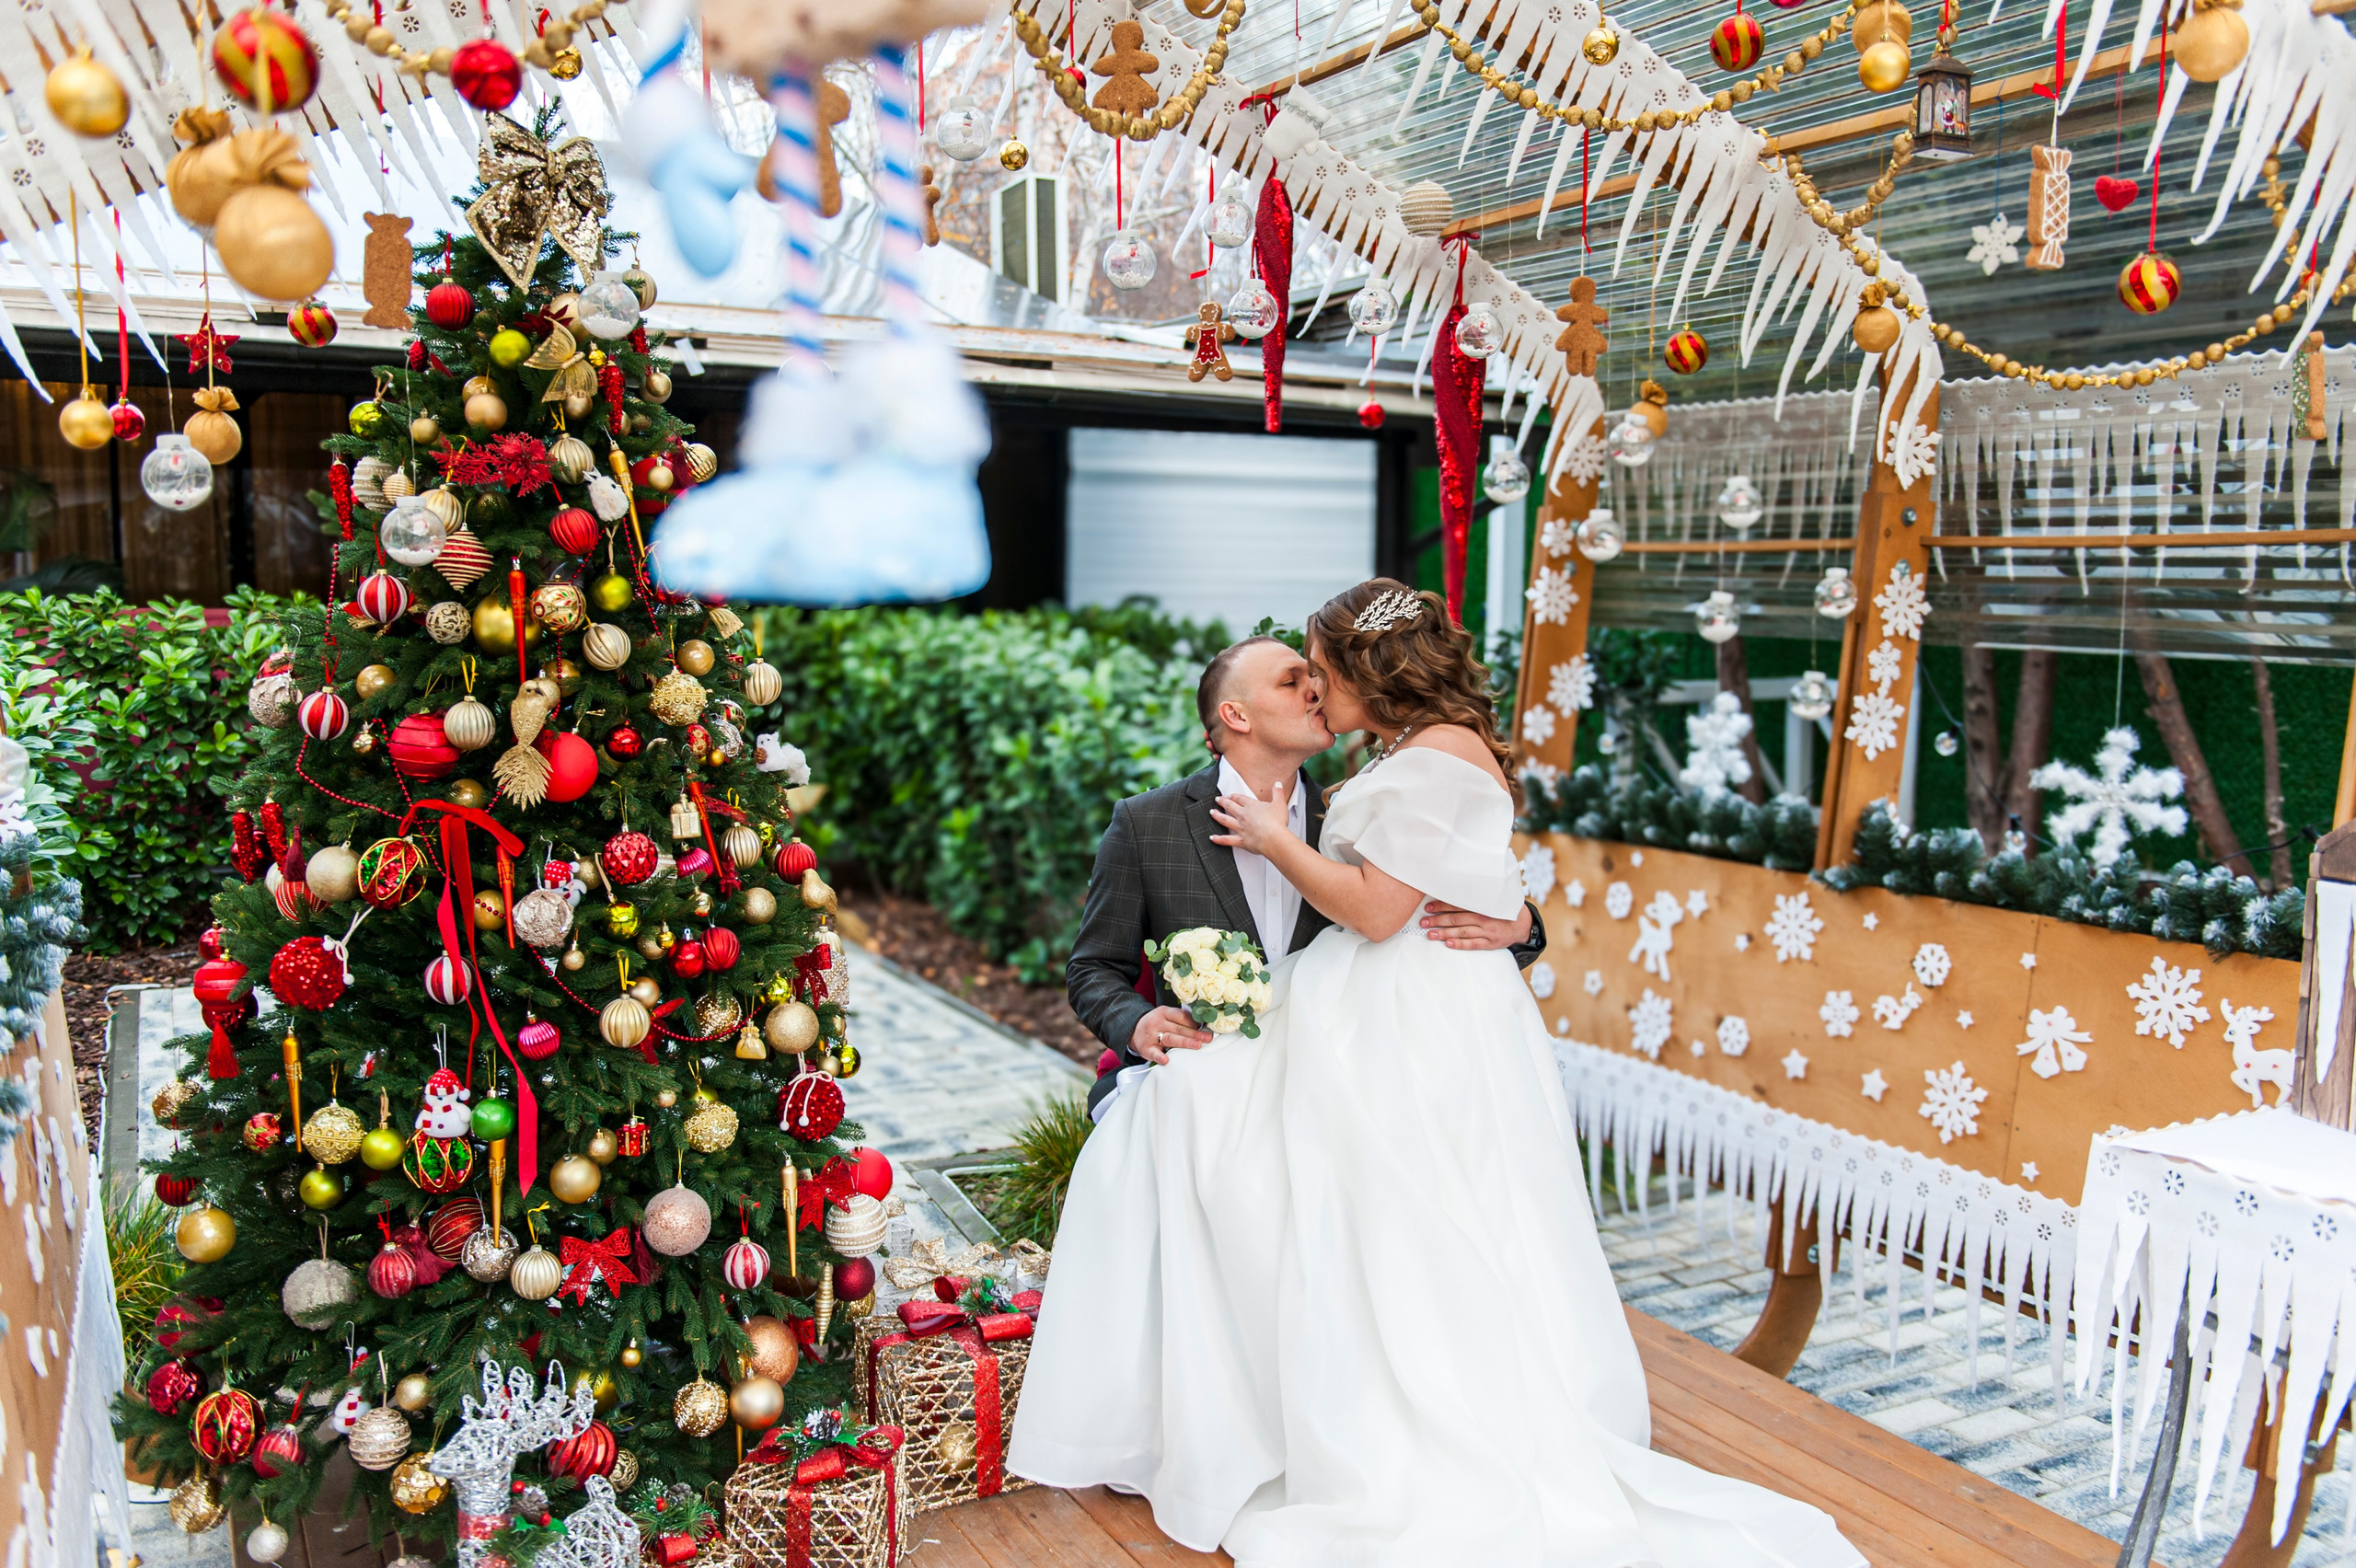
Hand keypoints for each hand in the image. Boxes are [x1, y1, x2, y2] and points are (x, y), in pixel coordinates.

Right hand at [1131, 1005, 1212, 1064]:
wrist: (1133, 1029)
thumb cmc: (1156, 1023)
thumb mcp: (1166, 1015)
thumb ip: (1180, 1019)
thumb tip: (1202, 1025)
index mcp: (1164, 1012)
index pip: (1181, 1016)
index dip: (1194, 1023)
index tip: (1206, 1028)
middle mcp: (1157, 1023)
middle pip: (1178, 1028)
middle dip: (1195, 1034)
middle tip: (1207, 1038)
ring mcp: (1151, 1036)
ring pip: (1169, 1039)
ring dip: (1184, 1042)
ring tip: (1197, 1045)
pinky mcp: (1146, 1049)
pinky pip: (1153, 1053)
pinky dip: (1159, 1056)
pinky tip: (1166, 1059)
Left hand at [1208, 779, 1291, 856]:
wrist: (1274, 838)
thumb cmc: (1277, 822)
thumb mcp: (1279, 803)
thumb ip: (1278, 793)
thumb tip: (1277, 784)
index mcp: (1251, 806)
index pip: (1240, 798)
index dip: (1234, 796)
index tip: (1230, 795)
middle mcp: (1243, 815)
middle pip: (1229, 806)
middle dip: (1222, 802)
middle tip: (1217, 799)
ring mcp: (1240, 828)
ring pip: (1224, 820)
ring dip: (1217, 816)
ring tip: (1212, 813)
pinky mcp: (1240, 840)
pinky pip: (1226, 839)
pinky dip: (1218, 839)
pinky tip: (1212, 837)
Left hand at [1418, 899, 1532, 950]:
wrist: (1523, 924)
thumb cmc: (1503, 909)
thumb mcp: (1493, 899)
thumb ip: (1476, 896)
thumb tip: (1454, 888)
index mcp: (1482, 905)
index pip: (1458, 905)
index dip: (1441, 906)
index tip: (1428, 907)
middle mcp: (1484, 918)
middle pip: (1456, 919)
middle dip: (1438, 920)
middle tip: (1423, 922)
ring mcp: (1487, 932)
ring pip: (1462, 932)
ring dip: (1444, 933)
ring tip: (1430, 934)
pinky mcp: (1490, 943)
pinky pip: (1473, 944)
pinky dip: (1460, 944)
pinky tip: (1448, 943)